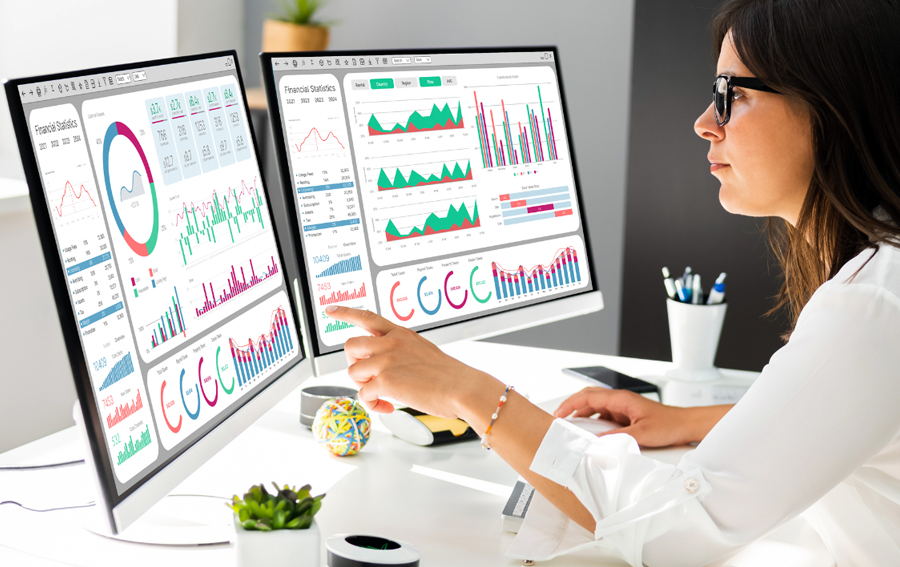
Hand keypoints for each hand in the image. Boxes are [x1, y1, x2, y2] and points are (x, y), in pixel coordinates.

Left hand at [325, 305, 496, 417]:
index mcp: (400, 333)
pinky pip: (364, 394)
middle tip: (369, 376)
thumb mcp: (423, 350)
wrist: (462, 387)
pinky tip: (389, 406)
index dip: (346, 312)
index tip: (331, 310)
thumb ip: (401, 350)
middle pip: (350, 345)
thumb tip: (385, 365)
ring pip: (354, 372)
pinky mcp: (385, 381)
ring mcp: (386, 361)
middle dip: (355, 362)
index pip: (367, 317)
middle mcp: (390, 343)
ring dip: (365, 386)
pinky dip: (373, 404)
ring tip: (383, 394)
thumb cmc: (448, 375)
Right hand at [554, 388, 697, 446]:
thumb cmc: (669, 424)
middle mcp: (619, 401)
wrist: (684, 425)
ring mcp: (622, 408)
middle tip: (558, 418)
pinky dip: (593, 422)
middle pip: (588, 398)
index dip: (571, 404)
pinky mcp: (625, 416)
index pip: (588, 396)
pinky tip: (590, 432)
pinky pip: (603, 416)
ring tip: (570, 426)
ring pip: (595, 407)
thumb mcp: (642, 433)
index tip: (559, 413)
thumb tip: (598, 441)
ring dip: (581, 415)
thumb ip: (618, 437)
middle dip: (571, 406)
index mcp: (621, 399)